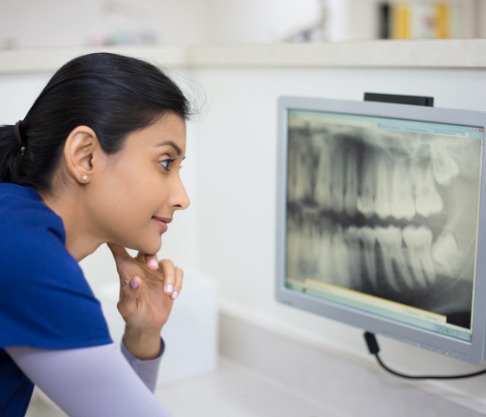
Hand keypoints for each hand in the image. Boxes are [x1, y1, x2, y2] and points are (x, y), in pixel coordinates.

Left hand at [107, 243, 182, 358]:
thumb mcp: (126, 308)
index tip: (121, 235)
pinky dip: (178, 283)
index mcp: (127, 269)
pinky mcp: (170, 278)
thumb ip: (129, 294)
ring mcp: (157, 272)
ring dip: (169, 276)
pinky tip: (172, 296)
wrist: (147, 325)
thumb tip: (136, 280)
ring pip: (167, 262)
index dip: (118, 240)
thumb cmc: (132, 314)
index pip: (119, 250)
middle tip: (152, 267)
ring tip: (167, 292)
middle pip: (148, 249)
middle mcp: (142, 267)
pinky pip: (178, 273)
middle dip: (151, 254)